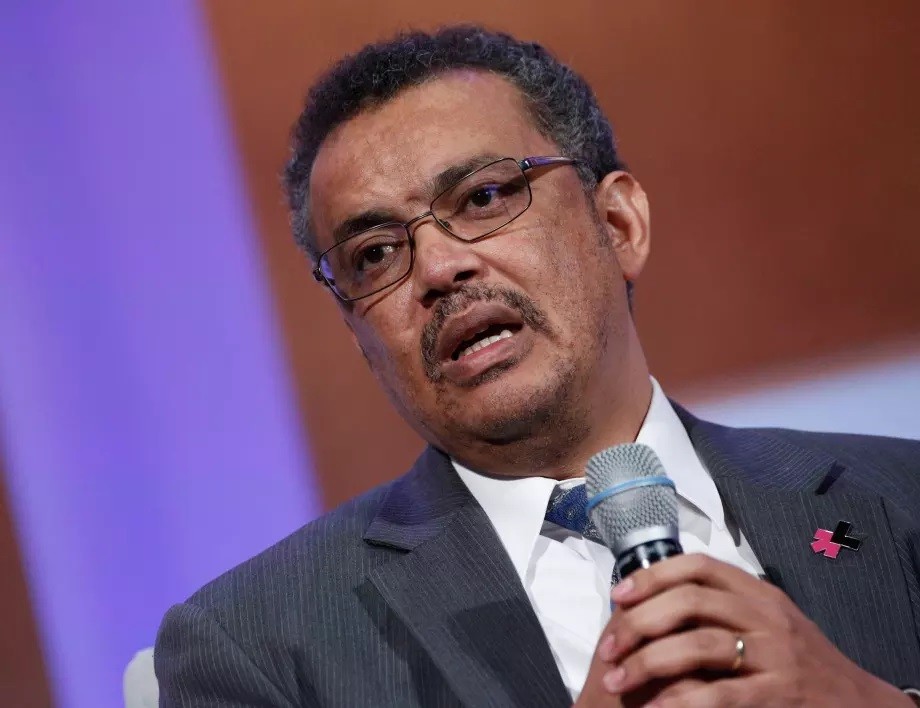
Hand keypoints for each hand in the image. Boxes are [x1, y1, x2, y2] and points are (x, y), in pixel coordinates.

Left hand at [590, 554, 910, 706]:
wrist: (854, 701)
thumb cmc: (798, 658)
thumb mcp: (765, 617)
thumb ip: (722, 603)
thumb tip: (654, 597)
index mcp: (756, 591)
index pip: (697, 567)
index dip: (652, 576)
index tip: (619, 595)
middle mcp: (765, 615)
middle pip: (690, 602)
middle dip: (639, 623)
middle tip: (608, 648)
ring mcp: (774, 655)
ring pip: (699, 645)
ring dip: (648, 662)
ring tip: (616, 681)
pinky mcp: (777, 694)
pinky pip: (719, 695)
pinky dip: (680, 702)